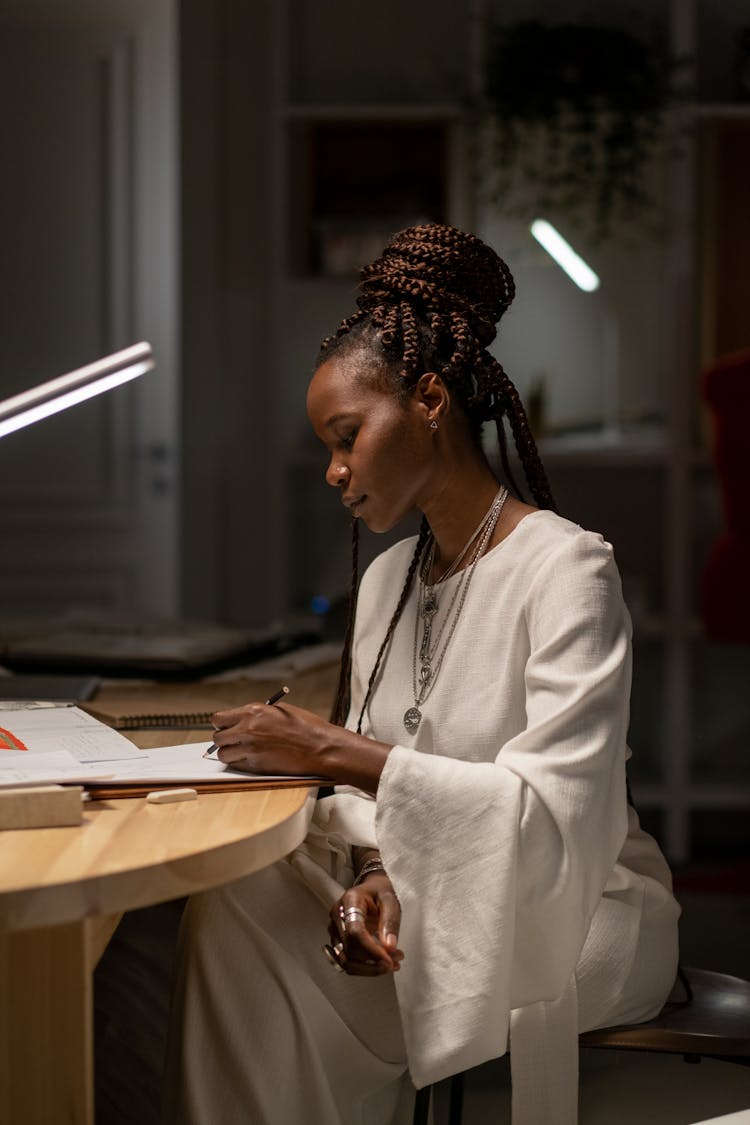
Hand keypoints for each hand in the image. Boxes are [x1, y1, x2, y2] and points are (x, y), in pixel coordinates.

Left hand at [212, 701, 331, 776]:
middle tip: (232, 740)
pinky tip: (251, 758)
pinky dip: (240, 764)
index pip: (219, 719)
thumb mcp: (279, 710)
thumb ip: (257, 714)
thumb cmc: (305, 727)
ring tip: (241, 751)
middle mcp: (248, 730)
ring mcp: (251, 749)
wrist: (319, 747)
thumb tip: (241, 719)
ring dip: (229, 753)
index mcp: (253, 712)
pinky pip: (236, 766)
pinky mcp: (256, 766)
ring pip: (223, 755)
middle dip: (223, 739)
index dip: (221, 724)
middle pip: (217, 738)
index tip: (225, 727)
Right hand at [327, 873, 403, 976]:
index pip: (354, 932)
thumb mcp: (390, 899)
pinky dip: (363, 969)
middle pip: (349, 949)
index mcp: (350, 902)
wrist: (372, 889)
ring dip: (369, 969)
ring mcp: (334, 929)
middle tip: (397, 959)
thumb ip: (390, 921)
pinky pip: (346, 961)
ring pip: (345, 960)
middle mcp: (337, 916)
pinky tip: (379, 965)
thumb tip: (389, 947)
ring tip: (391, 964)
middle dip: (374, 961)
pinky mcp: (337, 941)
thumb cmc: (380, 892)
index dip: (371, 950)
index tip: (389, 960)